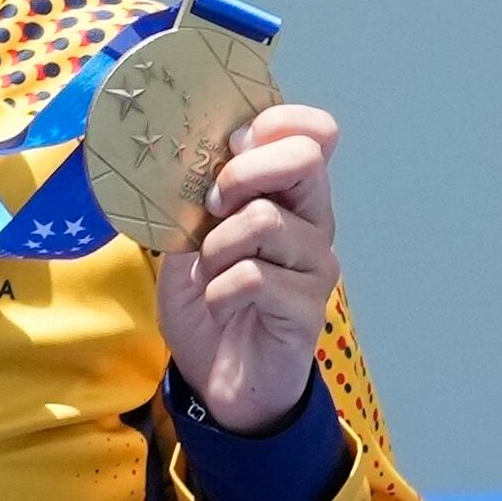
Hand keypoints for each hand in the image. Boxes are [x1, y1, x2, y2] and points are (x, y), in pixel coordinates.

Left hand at [154, 104, 339, 432]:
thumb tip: (188, 158)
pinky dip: (219, 292)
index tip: (229, 147)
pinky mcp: (308, 306)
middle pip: (305, 158)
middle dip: (243, 172)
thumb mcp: (185, 242)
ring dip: (216, 248)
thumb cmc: (207, 301)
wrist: (218, 376)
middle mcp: (312, 221)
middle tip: (211, 204)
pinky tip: (220, 307)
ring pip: (265, 220)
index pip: (313, 132)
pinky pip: (254, 277)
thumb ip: (194, 200)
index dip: (274, 124)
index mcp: (288, 194)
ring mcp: (315, 263)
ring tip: (209, 274)